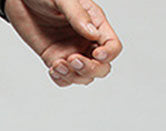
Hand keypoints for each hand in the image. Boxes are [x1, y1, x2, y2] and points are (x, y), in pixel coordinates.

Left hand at [5, 0, 121, 85]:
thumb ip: (78, 16)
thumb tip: (92, 34)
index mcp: (96, 24)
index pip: (112, 46)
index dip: (109, 54)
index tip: (96, 53)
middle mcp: (86, 41)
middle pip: (101, 67)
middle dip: (90, 69)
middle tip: (73, 59)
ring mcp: (71, 52)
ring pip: (83, 77)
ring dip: (73, 76)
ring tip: (58, 64)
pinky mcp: (55, 59)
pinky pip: (64, 79)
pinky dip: (61, 79)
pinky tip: (53, 68)